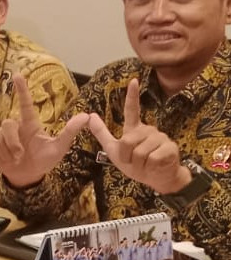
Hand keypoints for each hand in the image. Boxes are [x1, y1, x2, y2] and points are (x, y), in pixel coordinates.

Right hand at [0, 74, 89, 187]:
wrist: (29, 177)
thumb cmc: (44, 160)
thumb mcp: (59, 147)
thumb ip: (70, 131)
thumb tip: (87, 116)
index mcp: (30, 124)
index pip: (25, 104)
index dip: (21, 89)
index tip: (17, 75)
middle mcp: (15, 127)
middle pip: (8, 123)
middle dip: (13, 140)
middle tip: (21, 155)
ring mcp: (2, 136)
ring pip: (0, 137)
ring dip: (9, 150)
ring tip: (16, 159)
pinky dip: (1, 157)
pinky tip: (7, 161)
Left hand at [87, 78, 188, 193]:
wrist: (156, 179)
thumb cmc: (136, 164)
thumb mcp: (114, 150)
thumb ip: (102, 133)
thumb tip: (89, 115)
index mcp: (135, 129)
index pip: (132, 110)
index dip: (132, 95)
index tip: (133, 80)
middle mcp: (148, 129)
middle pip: (127, 141)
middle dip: (126, 156)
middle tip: (134, 161)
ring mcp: (161, 138)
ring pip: (139, 151)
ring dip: (138, 163)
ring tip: (145, 164)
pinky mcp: (170, 148)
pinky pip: (152, 158)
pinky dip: (149, 166)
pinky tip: (156, 165)